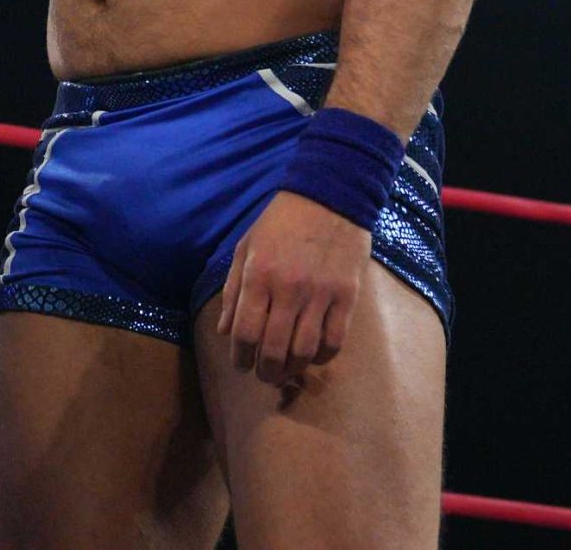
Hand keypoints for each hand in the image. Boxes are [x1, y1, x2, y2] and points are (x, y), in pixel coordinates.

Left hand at [215, 191, 372, 387]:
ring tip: (285, 370)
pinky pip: (335, 341)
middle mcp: (288, 289)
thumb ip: (232, 290)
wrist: (329, 196)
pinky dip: (323, 357)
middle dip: (264, 371)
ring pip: (305, 351)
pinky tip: (313, 356)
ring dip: (292, 369)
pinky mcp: (347, 296)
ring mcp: (321, 294)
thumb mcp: (246, 248)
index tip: (239, 364)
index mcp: (259, 275)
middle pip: (274, 349)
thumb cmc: (280, 222)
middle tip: (262, 376)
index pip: (245, 332)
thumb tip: (223, 332)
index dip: (239, 357)